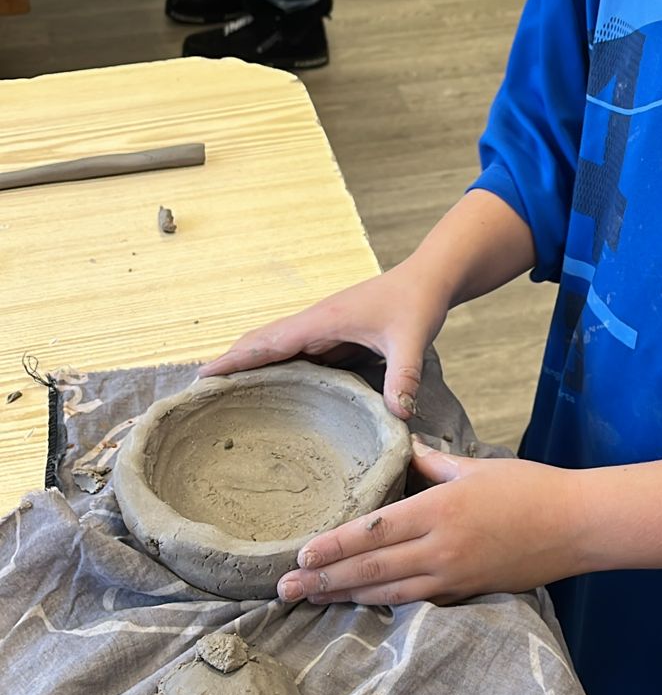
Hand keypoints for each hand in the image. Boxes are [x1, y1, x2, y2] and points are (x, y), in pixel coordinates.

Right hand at [200, 266, 448, 420]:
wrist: (429, 279)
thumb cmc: (417, 302)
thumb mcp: (412, 339)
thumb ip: (403, 376)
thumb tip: (397, 415)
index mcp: (321, 321)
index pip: (267, 342)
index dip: (234, 359)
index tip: (201, 376)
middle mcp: (314, 323)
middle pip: (260, 344)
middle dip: (230, 364)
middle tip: (198, 395)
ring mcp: (322, 329)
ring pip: (275, 348)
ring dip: (249, 366)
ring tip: (222, 396)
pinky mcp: (333, 336)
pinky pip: (295, 354)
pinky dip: (275, 368)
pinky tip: (270, 390)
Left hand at [277, 436, 583, 605]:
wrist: (577, 525)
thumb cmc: (530, 487)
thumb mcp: (476, 466)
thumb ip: (433, 461)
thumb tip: (404, 447)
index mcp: (438, 509)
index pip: (373, 531)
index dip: (333, 546)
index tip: (300, 555)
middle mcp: (439, 548)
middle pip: (370, 570)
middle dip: (324, 581)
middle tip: (284, 591)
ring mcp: (453, 576)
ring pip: (387, 593)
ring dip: (345, 598)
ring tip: (311, 601)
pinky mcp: (466, 592)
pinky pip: (416, 602)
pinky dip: (384, 604)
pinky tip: (360, 605)